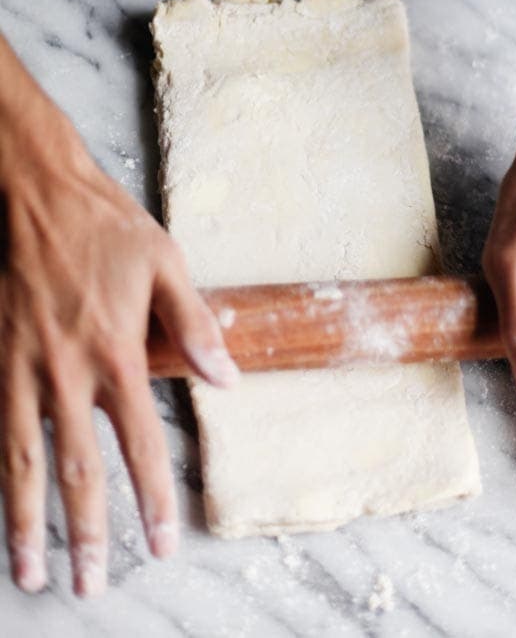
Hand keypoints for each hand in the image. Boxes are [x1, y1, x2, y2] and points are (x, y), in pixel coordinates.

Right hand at [0, 93, 236, 595]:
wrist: (40, 194)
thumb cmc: (108, 227)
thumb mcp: (166, 263)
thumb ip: (195, 325)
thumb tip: (227, 379)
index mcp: (117, 350)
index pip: (139, 441)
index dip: (153, 497)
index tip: (163, 541)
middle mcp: (67, 370)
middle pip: (75, 469)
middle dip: (84, 532)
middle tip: (89, 586)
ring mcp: (24, 367)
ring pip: (21, 460)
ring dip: (25, 521)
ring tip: (30, 573)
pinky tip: (3, 502)